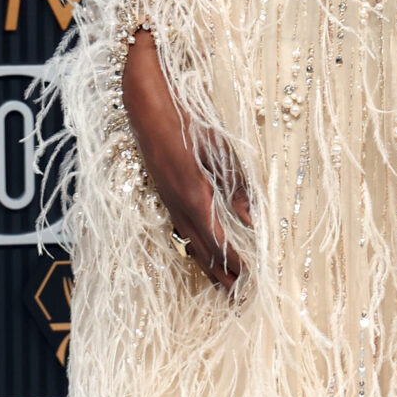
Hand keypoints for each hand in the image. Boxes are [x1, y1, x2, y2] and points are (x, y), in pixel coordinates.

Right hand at [122, 28, 251, 293]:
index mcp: (191, 189)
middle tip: (244, 297)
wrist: (143, 99)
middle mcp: (176, 201)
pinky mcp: (164, 193)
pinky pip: (182, 228)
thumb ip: (236, 183)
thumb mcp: (218, 145)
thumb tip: (252, 217)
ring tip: (227, 289)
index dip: (235, 258)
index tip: (252, 276)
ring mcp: (167, 199)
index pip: (217, 235)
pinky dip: (197, 247)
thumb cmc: (185, 115)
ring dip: (210, 266)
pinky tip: (204, 257)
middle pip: (203, 247)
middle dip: (224, 272)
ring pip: (191, 241)